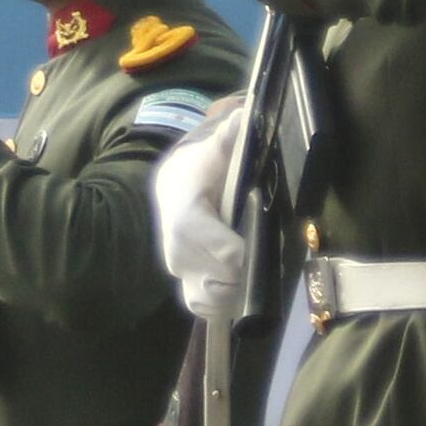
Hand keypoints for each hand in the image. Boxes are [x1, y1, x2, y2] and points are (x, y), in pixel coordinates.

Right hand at [152, 95, 255, 318]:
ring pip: (211, 300)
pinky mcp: (183, 285)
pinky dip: (221, 303)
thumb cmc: (199, 170)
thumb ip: (228, 140)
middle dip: (243, 271)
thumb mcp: (212, 152)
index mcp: (185, 219)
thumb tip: (242, 117)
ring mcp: (179, 272)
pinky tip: (233, 283)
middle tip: (252, 250)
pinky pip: (203, 308)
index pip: (225, 253)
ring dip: (233, 291)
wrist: (173, 187)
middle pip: (223, 281)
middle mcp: (176, 251)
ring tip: (242, 268)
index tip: (252, 238)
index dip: (244, 253)